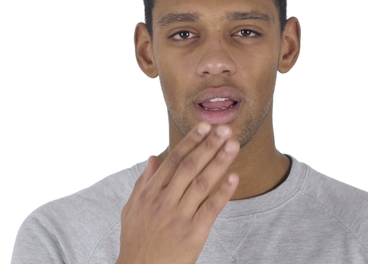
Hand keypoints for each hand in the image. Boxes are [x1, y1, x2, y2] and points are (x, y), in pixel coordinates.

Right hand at [116, 122, 239, 263]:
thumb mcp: (132, 209)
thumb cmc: (136, 241)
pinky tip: (234, 177)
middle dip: (209, 146)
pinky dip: (223, 192)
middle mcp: (164, 201)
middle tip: (225, 129)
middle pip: (190, 167)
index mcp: (150, 193)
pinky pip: (211, 209)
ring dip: (219, 162)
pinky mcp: (193, 234)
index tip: (205, 127)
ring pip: (202, 183)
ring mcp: (179, 217)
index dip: (191, 142)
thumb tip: (154, 158)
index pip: (174, 160)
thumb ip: (143, 182)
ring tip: (233, 145)